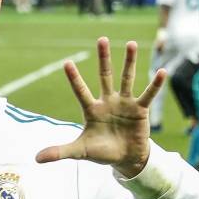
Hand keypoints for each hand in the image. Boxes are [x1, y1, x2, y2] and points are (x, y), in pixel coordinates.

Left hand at [35, 37, 165, 177]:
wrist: (125, 159)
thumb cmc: (102, 152)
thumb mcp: (80, 151)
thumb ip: (60, 152)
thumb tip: (36, 159)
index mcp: (92, 109)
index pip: (81, 91)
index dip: (74, 78)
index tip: (66, 62)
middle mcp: (108, 101)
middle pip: (105, 76)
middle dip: (103, 59)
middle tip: (101, 39)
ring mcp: (125, 103)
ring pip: (127, 78)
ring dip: (129, 62)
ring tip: (131, 43)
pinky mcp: (140, 109)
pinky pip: (148, 94)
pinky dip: (155, 85)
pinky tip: (162, 72)